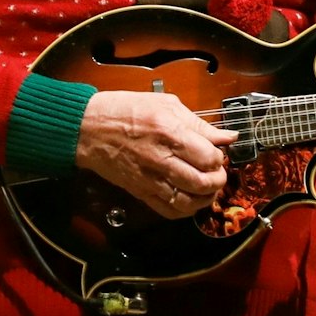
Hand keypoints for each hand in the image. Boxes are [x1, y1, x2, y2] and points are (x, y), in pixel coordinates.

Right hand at [76, 89, 238, 218]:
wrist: (88, 128)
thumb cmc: (124, 110)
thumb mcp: (164, 104)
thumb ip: (198, 124)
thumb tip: (227, 136)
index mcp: (169, 132)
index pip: (209, 157)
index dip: (218, 157)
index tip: (215, 153)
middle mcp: (162, 158)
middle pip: (203, 183)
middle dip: (217, 180)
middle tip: (216, 172)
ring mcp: (150, 179)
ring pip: (189, 202)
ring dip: (205, 198)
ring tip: (206, 188)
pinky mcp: (141, 191)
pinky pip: (170, 211)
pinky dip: (185, 210)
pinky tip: (189, 199)